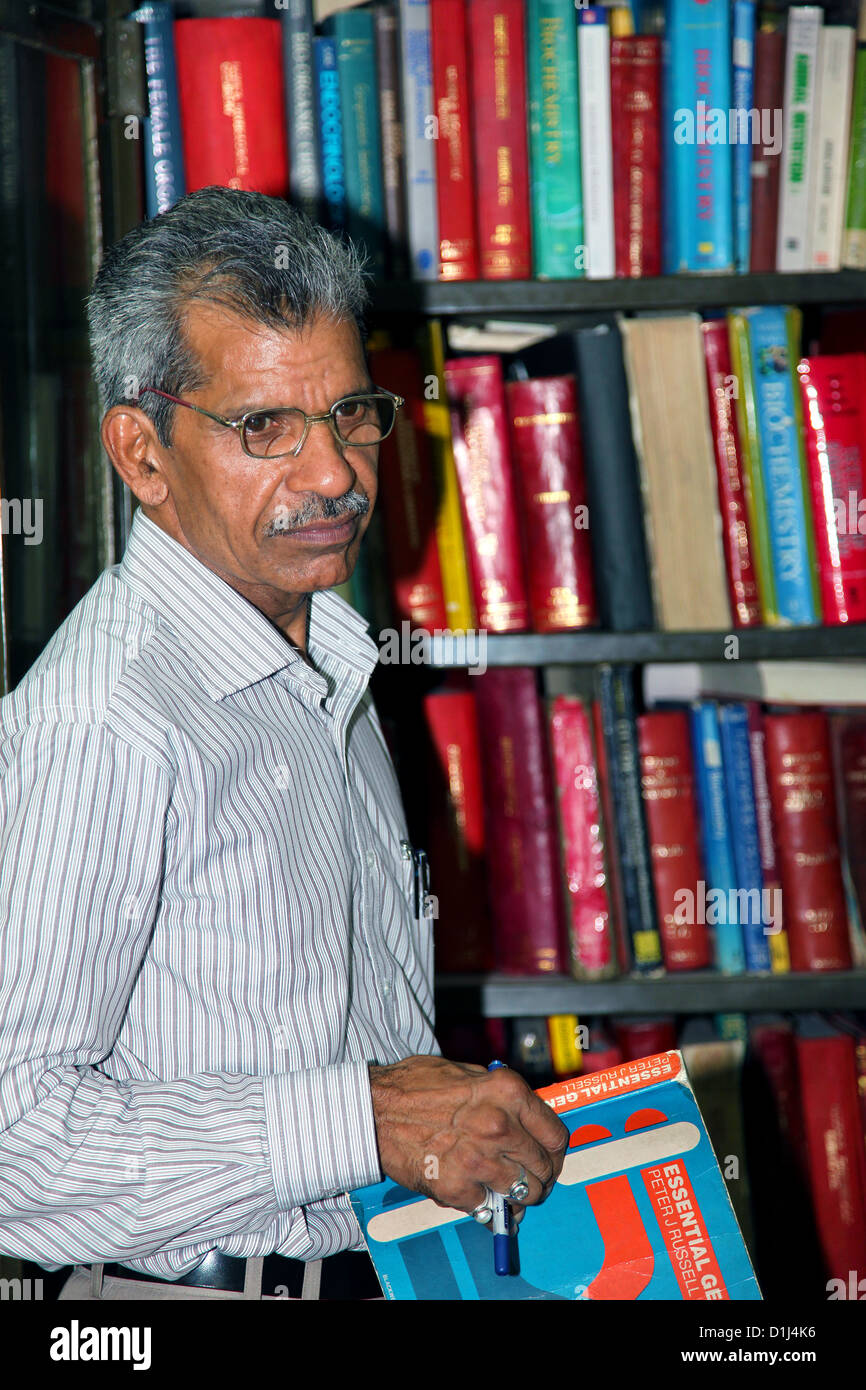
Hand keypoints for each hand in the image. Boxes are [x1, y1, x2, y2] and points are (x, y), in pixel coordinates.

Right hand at [368, 1055, 567, 1215]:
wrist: (375, 1110)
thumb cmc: (416, 1087)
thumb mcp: (468, 1074)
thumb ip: (500, 1096)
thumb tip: (525, 1119)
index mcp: (507, 1093)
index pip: (555, 1134)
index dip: (555, 1151)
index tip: (549, 1158)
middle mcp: (500, 1126)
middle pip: (544, 1167)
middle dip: (541, 1177)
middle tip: (530, 1179)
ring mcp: (480, 1159)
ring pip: (524, 1192)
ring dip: (519, 1197)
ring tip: (509, 1193)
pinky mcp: (458, 1187)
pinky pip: (488, 1208)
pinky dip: (486, 1207)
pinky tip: (480, 1198)